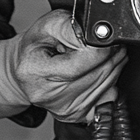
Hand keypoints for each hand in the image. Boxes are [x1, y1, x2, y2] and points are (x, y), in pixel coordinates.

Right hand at [11, 9, 126, 124]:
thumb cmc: (36, 45)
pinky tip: (99, 71)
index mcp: (36, 71)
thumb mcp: (49, 24)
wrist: (27, 67)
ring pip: (107, 86)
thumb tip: (97, 35)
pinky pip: (108, 99)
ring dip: (113, 66)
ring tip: (102, 54)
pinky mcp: (76, 116)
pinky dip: (110, 83)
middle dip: (110, 55)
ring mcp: (63, 109)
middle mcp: (48, 95)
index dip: (100, 49)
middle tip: (107, 43)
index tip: (103, 38)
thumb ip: (71, 28)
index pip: (80, 64)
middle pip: (98, 76)